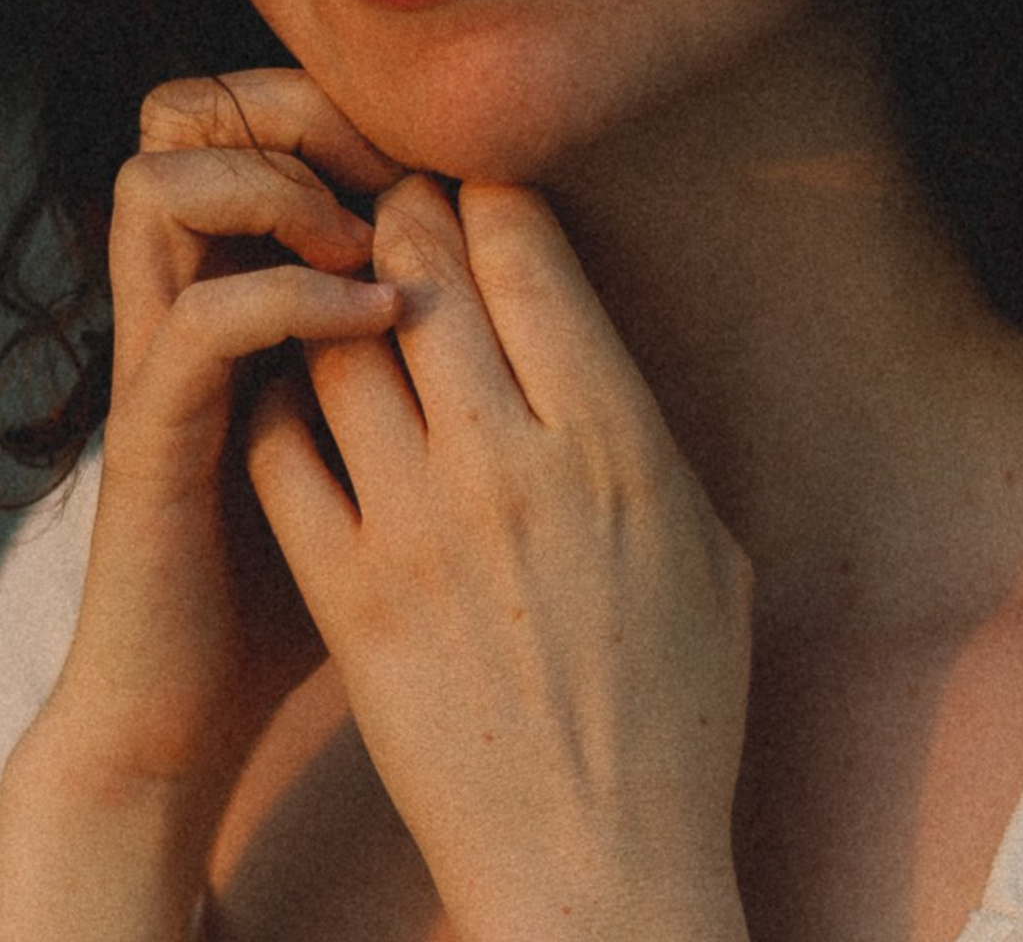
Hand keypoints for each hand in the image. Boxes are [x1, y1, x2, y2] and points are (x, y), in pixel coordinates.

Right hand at [36, 69, 403, 810]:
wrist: (208, 697)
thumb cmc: (331, 560)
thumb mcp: (397, 427)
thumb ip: (443, 346)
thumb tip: (558, 279)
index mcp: (261, 276)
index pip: (280, 123)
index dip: (364, 100)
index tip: (463, 137)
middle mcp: (206, 293)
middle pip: (210, 116)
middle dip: (316, 109)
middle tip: (411, 153)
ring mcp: (172, 358)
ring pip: (167, 180)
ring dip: (279, 180)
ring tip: (370, 235)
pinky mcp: (160, 436)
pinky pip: (200, 319)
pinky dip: (289, 297)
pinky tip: (375, 317)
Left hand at [248, 177, 753, 941]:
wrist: (594, 864)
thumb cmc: (675, 702)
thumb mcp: (709, 543)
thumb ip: (642, 423)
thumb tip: (586, 327)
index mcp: (616, 441)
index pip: (525, 249)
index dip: (493, 192)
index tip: (481, 190)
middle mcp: (510, 465)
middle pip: (422, 269)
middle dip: (404, 211)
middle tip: (398, 203)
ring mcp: (416, 528)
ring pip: (339, 343)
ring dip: (335, 294)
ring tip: (342, 284)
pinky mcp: (347, 593)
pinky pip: (283, 449)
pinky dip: (284, 397)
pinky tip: (305, 390)